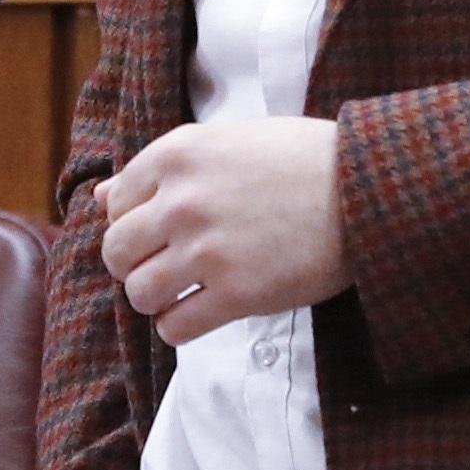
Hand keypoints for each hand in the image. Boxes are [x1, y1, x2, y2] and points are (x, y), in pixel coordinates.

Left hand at [100, 116, 351, 346]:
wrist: (368, 187)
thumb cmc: (303, 159)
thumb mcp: (228, 141)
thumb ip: (164, 168)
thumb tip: (101, 196)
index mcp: (177, 154)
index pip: (115, 203)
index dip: (134, 221)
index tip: (161, 229)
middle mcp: (182, 201)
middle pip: (116, 252)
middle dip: (136, 263)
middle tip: (167, 265)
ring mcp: (206, 250)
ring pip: (139, 294)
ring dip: (156, 299)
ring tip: (186, 291)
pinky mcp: (236, 294)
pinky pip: (174, 328)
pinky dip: (180, 327)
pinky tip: (203, 312)